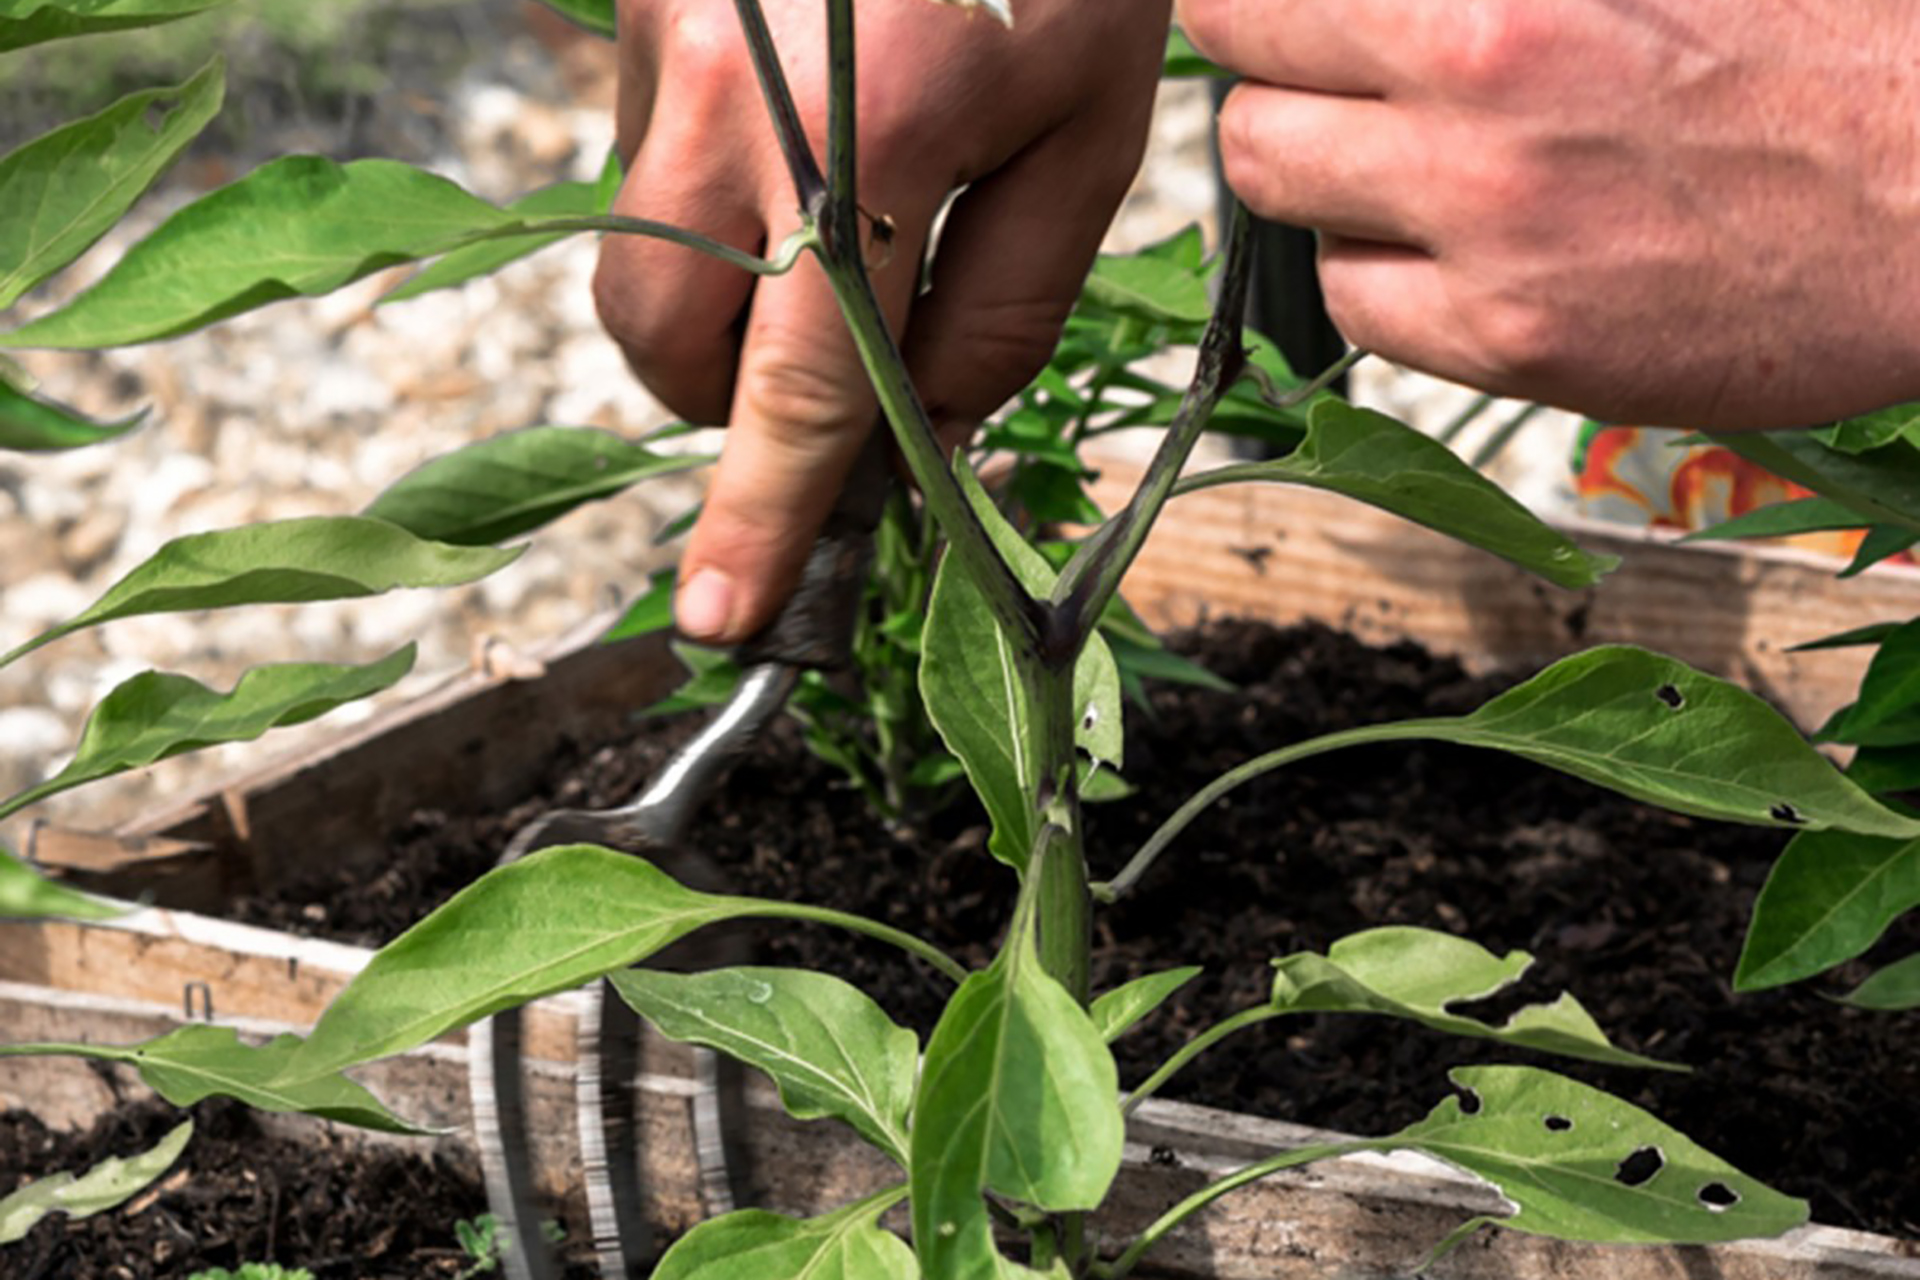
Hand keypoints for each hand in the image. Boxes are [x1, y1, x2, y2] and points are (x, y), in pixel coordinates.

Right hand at [596, 0, 1168, 642]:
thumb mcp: (1087, 123)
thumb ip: (1009, 301)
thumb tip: (934, 432)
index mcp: (876, 133)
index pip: (801, 385)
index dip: (762, 514)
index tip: (721, 618)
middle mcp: (736, 103)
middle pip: (675, 351)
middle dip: (738, 412)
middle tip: (836, 387)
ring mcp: (665, 56)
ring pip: (641, 274)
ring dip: (721, 317)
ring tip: (824, 244)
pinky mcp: (636, 24)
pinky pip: (645, 181)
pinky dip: (713, 213)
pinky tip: (796, 138)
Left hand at [1179, 0, 1919, 428]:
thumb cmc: (1813, 53)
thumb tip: (1367, 3)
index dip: (1263, 12)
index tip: (1289, 22)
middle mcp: (1474, 96)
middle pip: (1242, 108)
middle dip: (1280, 93)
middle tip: (1340, 93)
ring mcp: (1486, 230)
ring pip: (1282, 207)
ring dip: (1325, 189)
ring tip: (1412, 172)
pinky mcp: (1512, 340)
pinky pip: (1356, 309)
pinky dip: (1387, 281)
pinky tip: (1464, 252)